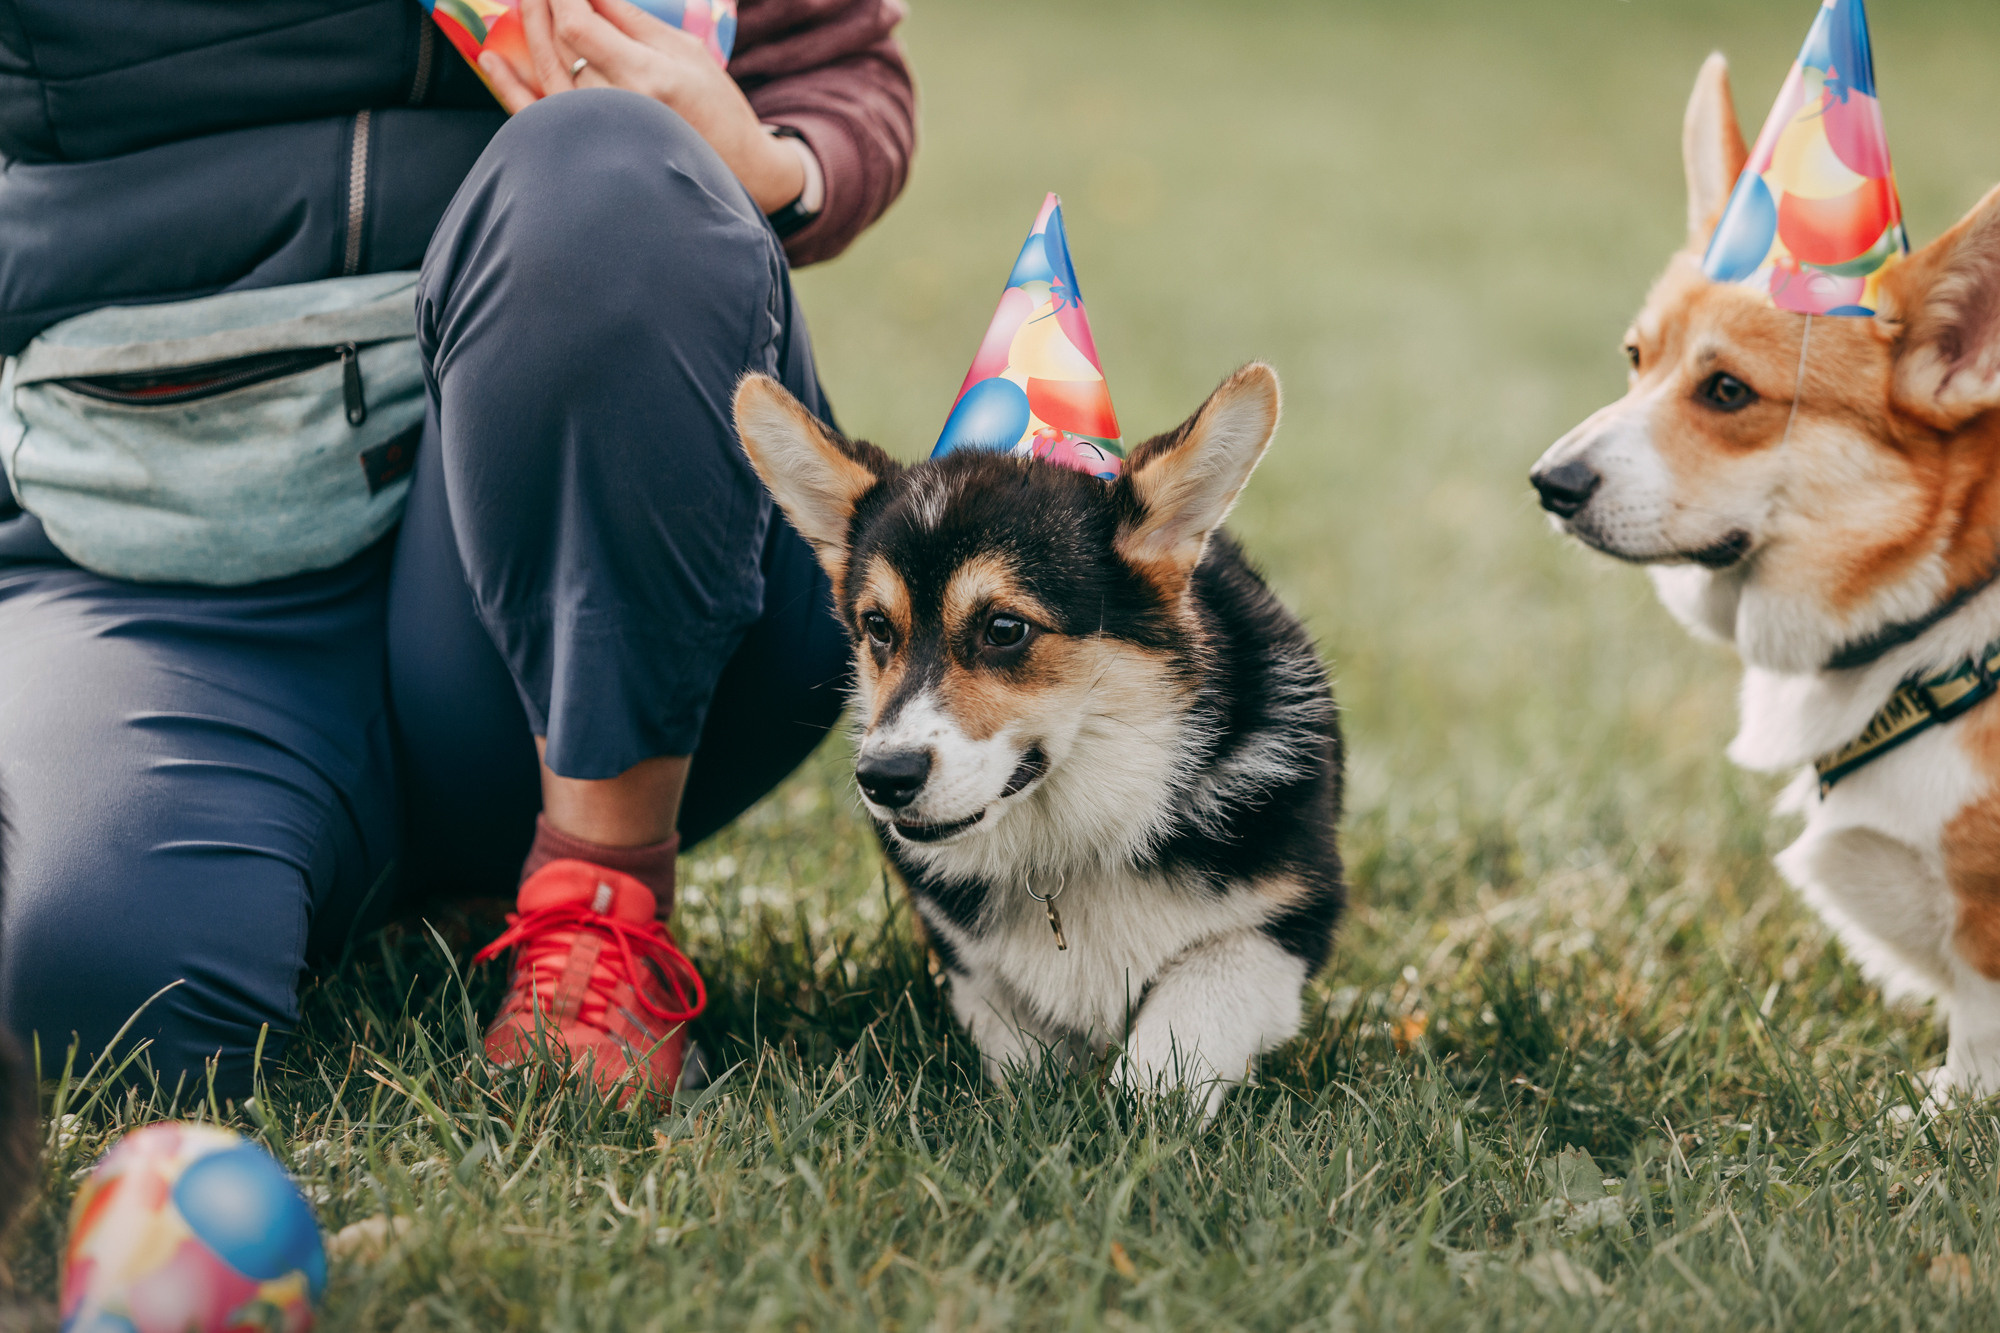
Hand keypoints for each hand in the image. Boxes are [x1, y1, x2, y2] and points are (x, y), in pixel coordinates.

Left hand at [479, 0, 807, 213]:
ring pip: (545, 68)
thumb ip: (630, 19)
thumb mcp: (686, 52)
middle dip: (543, 2)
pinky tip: (490, 56)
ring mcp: (596, 133)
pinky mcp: (586, 151)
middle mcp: (615, 107)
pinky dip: (507, 85)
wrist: (736, 175)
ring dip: (529, 27)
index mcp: (647, 78)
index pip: (579, 22)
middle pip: (558, 41)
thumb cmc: (718, 112)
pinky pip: (535, 115)